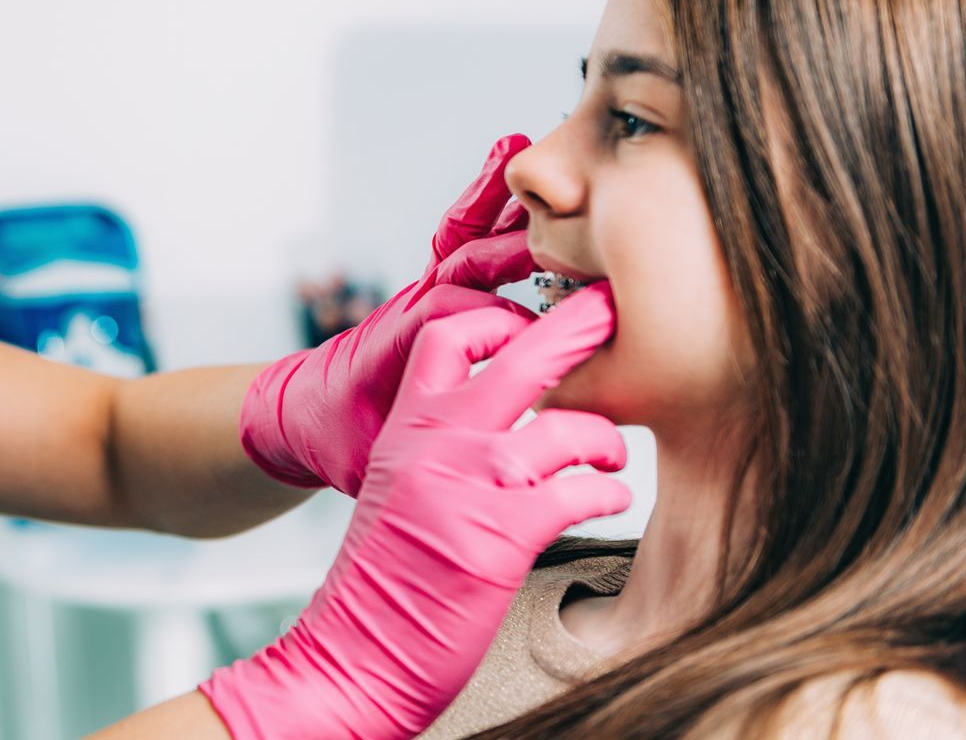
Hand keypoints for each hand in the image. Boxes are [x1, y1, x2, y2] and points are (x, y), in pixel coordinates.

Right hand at [202, 284, 630, 739]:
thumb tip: (498, 432)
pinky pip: (577, 495)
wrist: (351, 652)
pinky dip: (607, 496)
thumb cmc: (383, 579)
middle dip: (576, 330)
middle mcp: (434, 444)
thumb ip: (435, 450)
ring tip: (613, 458)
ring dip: (605, 440)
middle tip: (611, 313)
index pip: (449, 338)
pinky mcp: (497, 539)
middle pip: (520, 360)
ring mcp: (466, 486)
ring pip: (565, 429)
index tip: (535, 327)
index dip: (499, 323)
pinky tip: (612, 501)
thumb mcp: (396, 491)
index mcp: (405, 428)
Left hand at [242, 134, 539, 495]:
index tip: (548, 326)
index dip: (498, 320)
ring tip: (520, 147)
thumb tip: (453, 471)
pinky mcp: (433, 290)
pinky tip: (506, 150)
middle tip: (560, 214)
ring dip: (493, 199)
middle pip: (465, 266)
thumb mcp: (373, 461)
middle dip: (509, 243)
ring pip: (465, 239)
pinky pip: (462, 235)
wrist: (303, 419)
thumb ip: (412, 458)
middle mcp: (414, 312)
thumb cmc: (342, 443)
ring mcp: (424, 294)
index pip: (454, 320)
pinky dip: (483, 197)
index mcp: (399, 348)